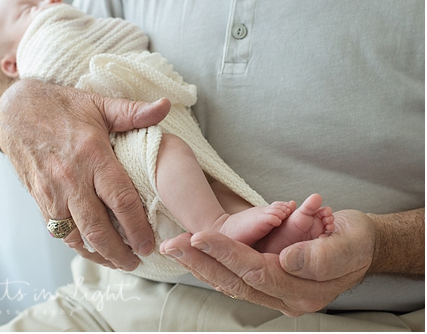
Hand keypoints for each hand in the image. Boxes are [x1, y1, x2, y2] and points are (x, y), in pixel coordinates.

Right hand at [0, 79, 170, 269]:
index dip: (138, 227)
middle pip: (98, 228)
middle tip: (137, 261)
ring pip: (77, 236)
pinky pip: (59, 231)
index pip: (120, 200)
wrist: (16, 111)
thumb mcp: (99, 104)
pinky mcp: (39, 200)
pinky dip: (77, 244)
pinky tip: (92, 249)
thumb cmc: (61, 107)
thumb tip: (165, 106)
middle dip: (120, 252)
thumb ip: (133, 111)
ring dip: (99, 254)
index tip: (150, 243)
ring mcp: (52, 193)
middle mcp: (71, 179)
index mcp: (92, 156)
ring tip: (118, 261)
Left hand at [158, 210, 374, 315]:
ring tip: (172, 247)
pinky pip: (234, 279)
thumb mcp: (350, 241)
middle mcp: (286, 298)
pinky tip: (191, 253)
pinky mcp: (269, 285)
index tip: (200, 236)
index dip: (227, 253)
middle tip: (171, 244)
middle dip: (201, 262)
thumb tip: (287, 260)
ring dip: (199, 264)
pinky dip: (211, 266)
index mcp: (305, 290)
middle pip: (235, 282)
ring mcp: (276, 295)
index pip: (257, 271)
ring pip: (230, 283)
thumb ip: (322, 255)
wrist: (363, 246)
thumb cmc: (357, 240)